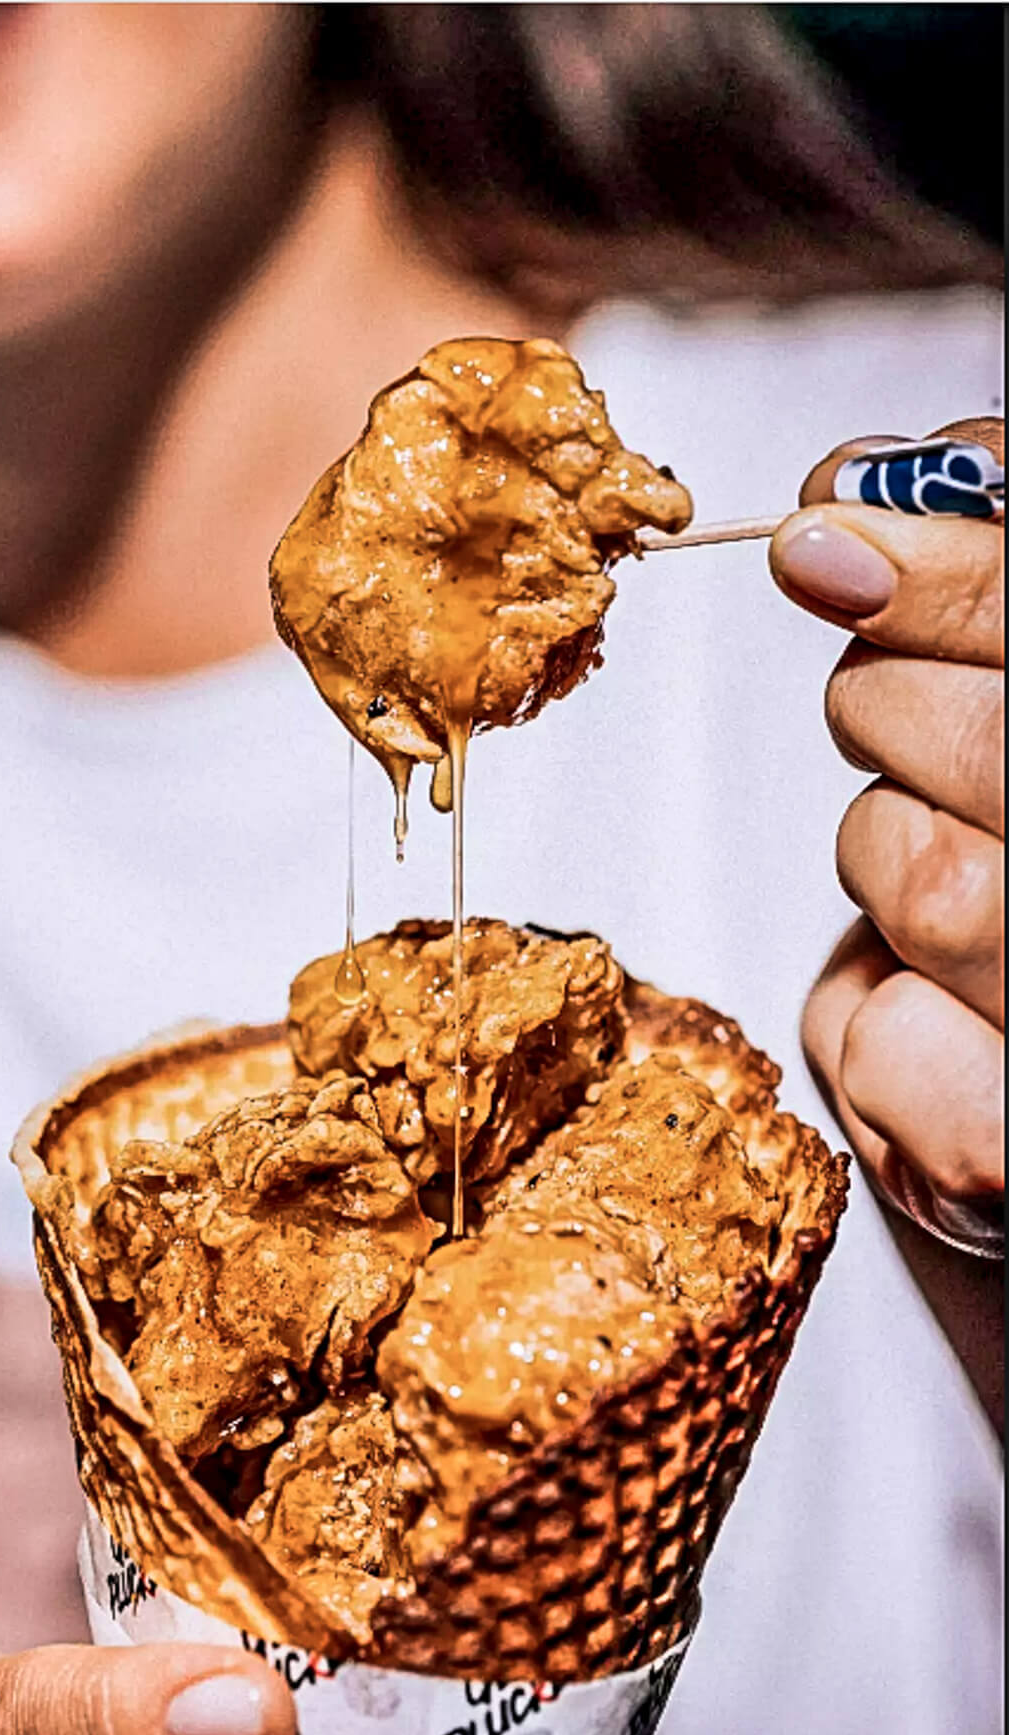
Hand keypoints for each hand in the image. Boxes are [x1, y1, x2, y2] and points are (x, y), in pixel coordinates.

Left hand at [769, 421, 1002, 1423]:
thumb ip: (990, 572)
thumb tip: (846, 496)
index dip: (937, 568)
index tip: (820, 537)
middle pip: (965, 748)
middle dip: (893, 710)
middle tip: (910, 718)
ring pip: (908, 879)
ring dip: (889, 856)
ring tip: (961, 872)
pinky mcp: (1000, 1160)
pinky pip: (862, 1030)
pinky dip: (866, 1002)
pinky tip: (940, 997)